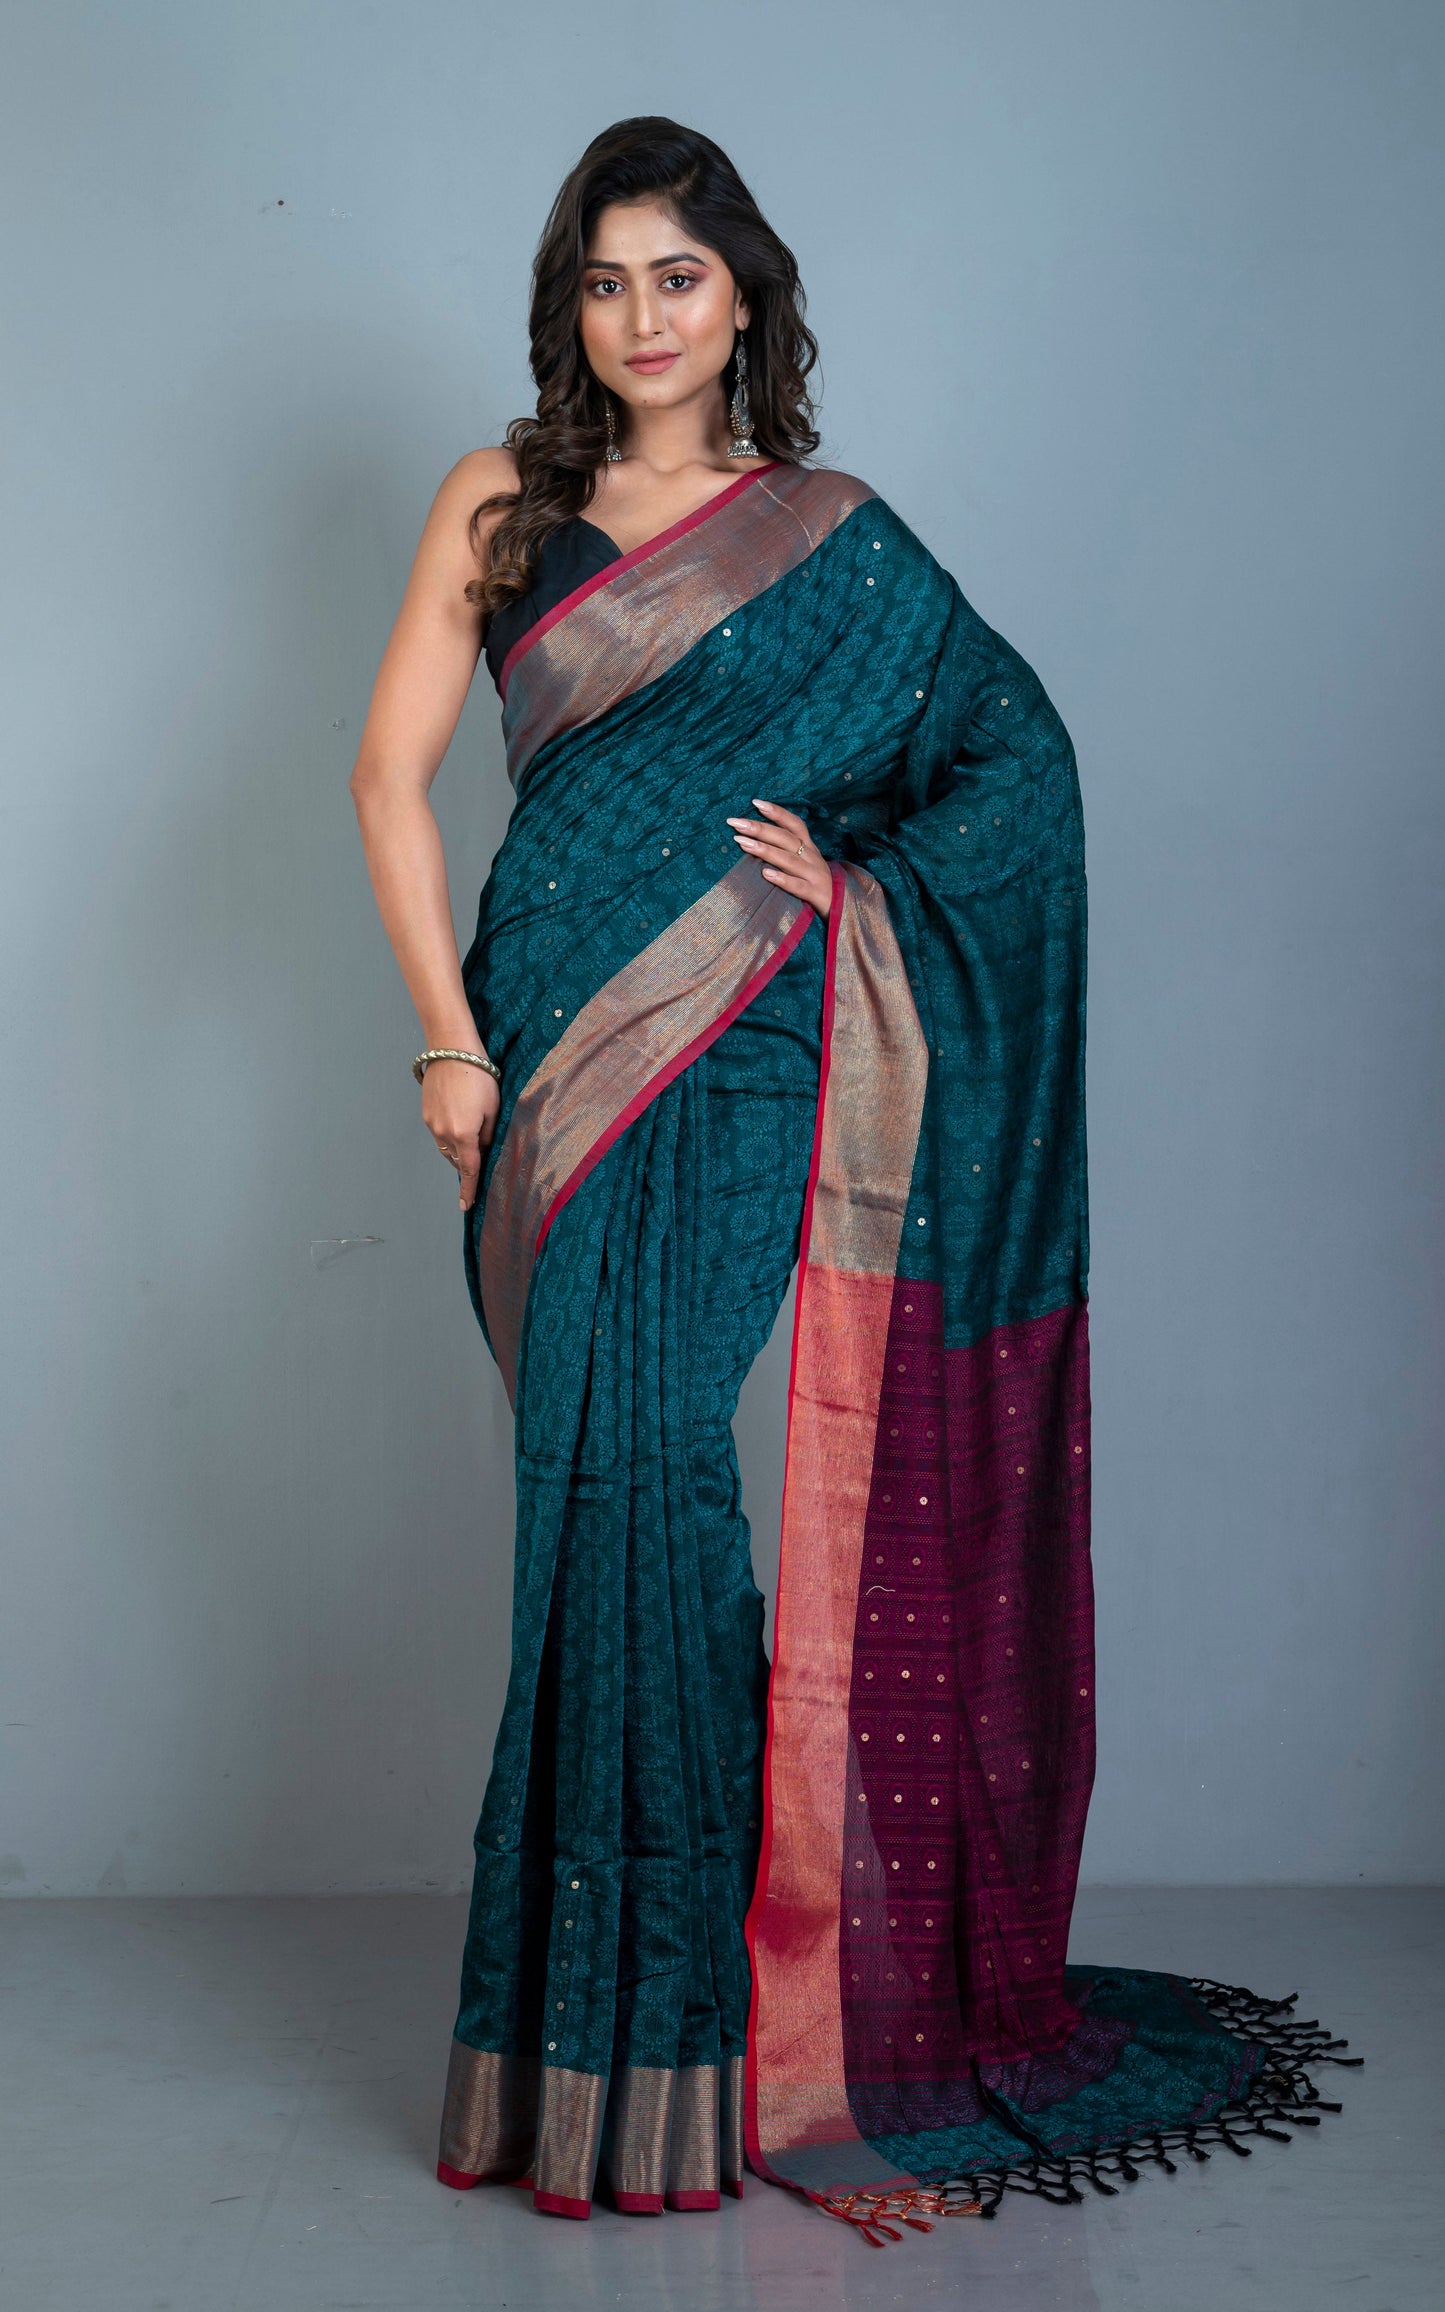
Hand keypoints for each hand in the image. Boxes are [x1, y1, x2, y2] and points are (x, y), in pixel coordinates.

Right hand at [422, 1058, 500, 1212]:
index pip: (469, 1169)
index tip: (466, 1206)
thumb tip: (482, 1149)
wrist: (451, 1051)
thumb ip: (488, 1134)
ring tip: (471, 1128)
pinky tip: (459, 1116)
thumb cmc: (479, 1076)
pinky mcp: (426, 1113)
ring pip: (446, 1147)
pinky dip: (449, 1133)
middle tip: (481, 1150)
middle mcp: (444, 1133)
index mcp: (464, 1134)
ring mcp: (432, 1123)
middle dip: (468, 1161)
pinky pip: (439, 1133)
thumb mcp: (493, 1108)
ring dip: (458, 1147)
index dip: (469, 1189)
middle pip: (457, 1159)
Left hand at [726, 798, 832, 917]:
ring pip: (789, 860)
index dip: (777, 812)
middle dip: (760, 829)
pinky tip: (765, 874)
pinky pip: (798, 886)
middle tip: (736, 822)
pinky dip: (782, 879)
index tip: (755, 802)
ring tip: (742, 842)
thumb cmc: (813, 880)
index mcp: (809, 846)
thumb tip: (754, 836)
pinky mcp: (814, 893)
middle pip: (786, 838)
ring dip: (765, 850)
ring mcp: (814, 875)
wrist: (841, 905)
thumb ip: (786, 848)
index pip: (793, 824)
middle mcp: (812, 857)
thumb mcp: (805, 860)